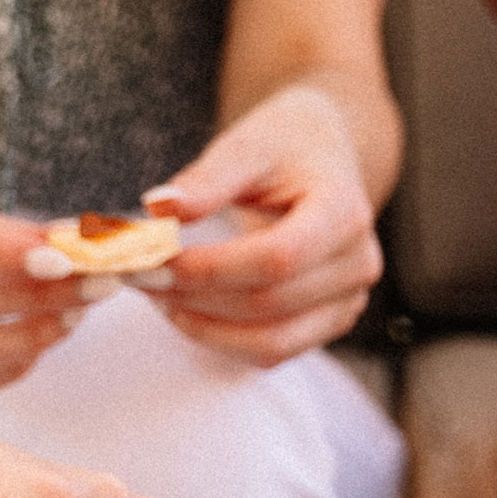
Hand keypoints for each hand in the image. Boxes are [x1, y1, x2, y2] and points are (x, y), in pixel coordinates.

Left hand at [141, 86, 381, 367]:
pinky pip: (274, 352)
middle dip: (193, 296)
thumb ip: (206, 179)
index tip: (149, 257)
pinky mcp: (331, 322)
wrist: (323, 158)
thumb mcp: (246, 145)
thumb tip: (158, 210)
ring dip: (203, 326)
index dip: (209, 268)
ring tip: (158, 295)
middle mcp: (359, 263)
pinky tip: (186, 310)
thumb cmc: (283, 147)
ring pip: (272, 342)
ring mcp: (349, 300)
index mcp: (345, 212)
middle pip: (269, 303)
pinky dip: (222, 340)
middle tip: (137, 275)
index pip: (277, 258)